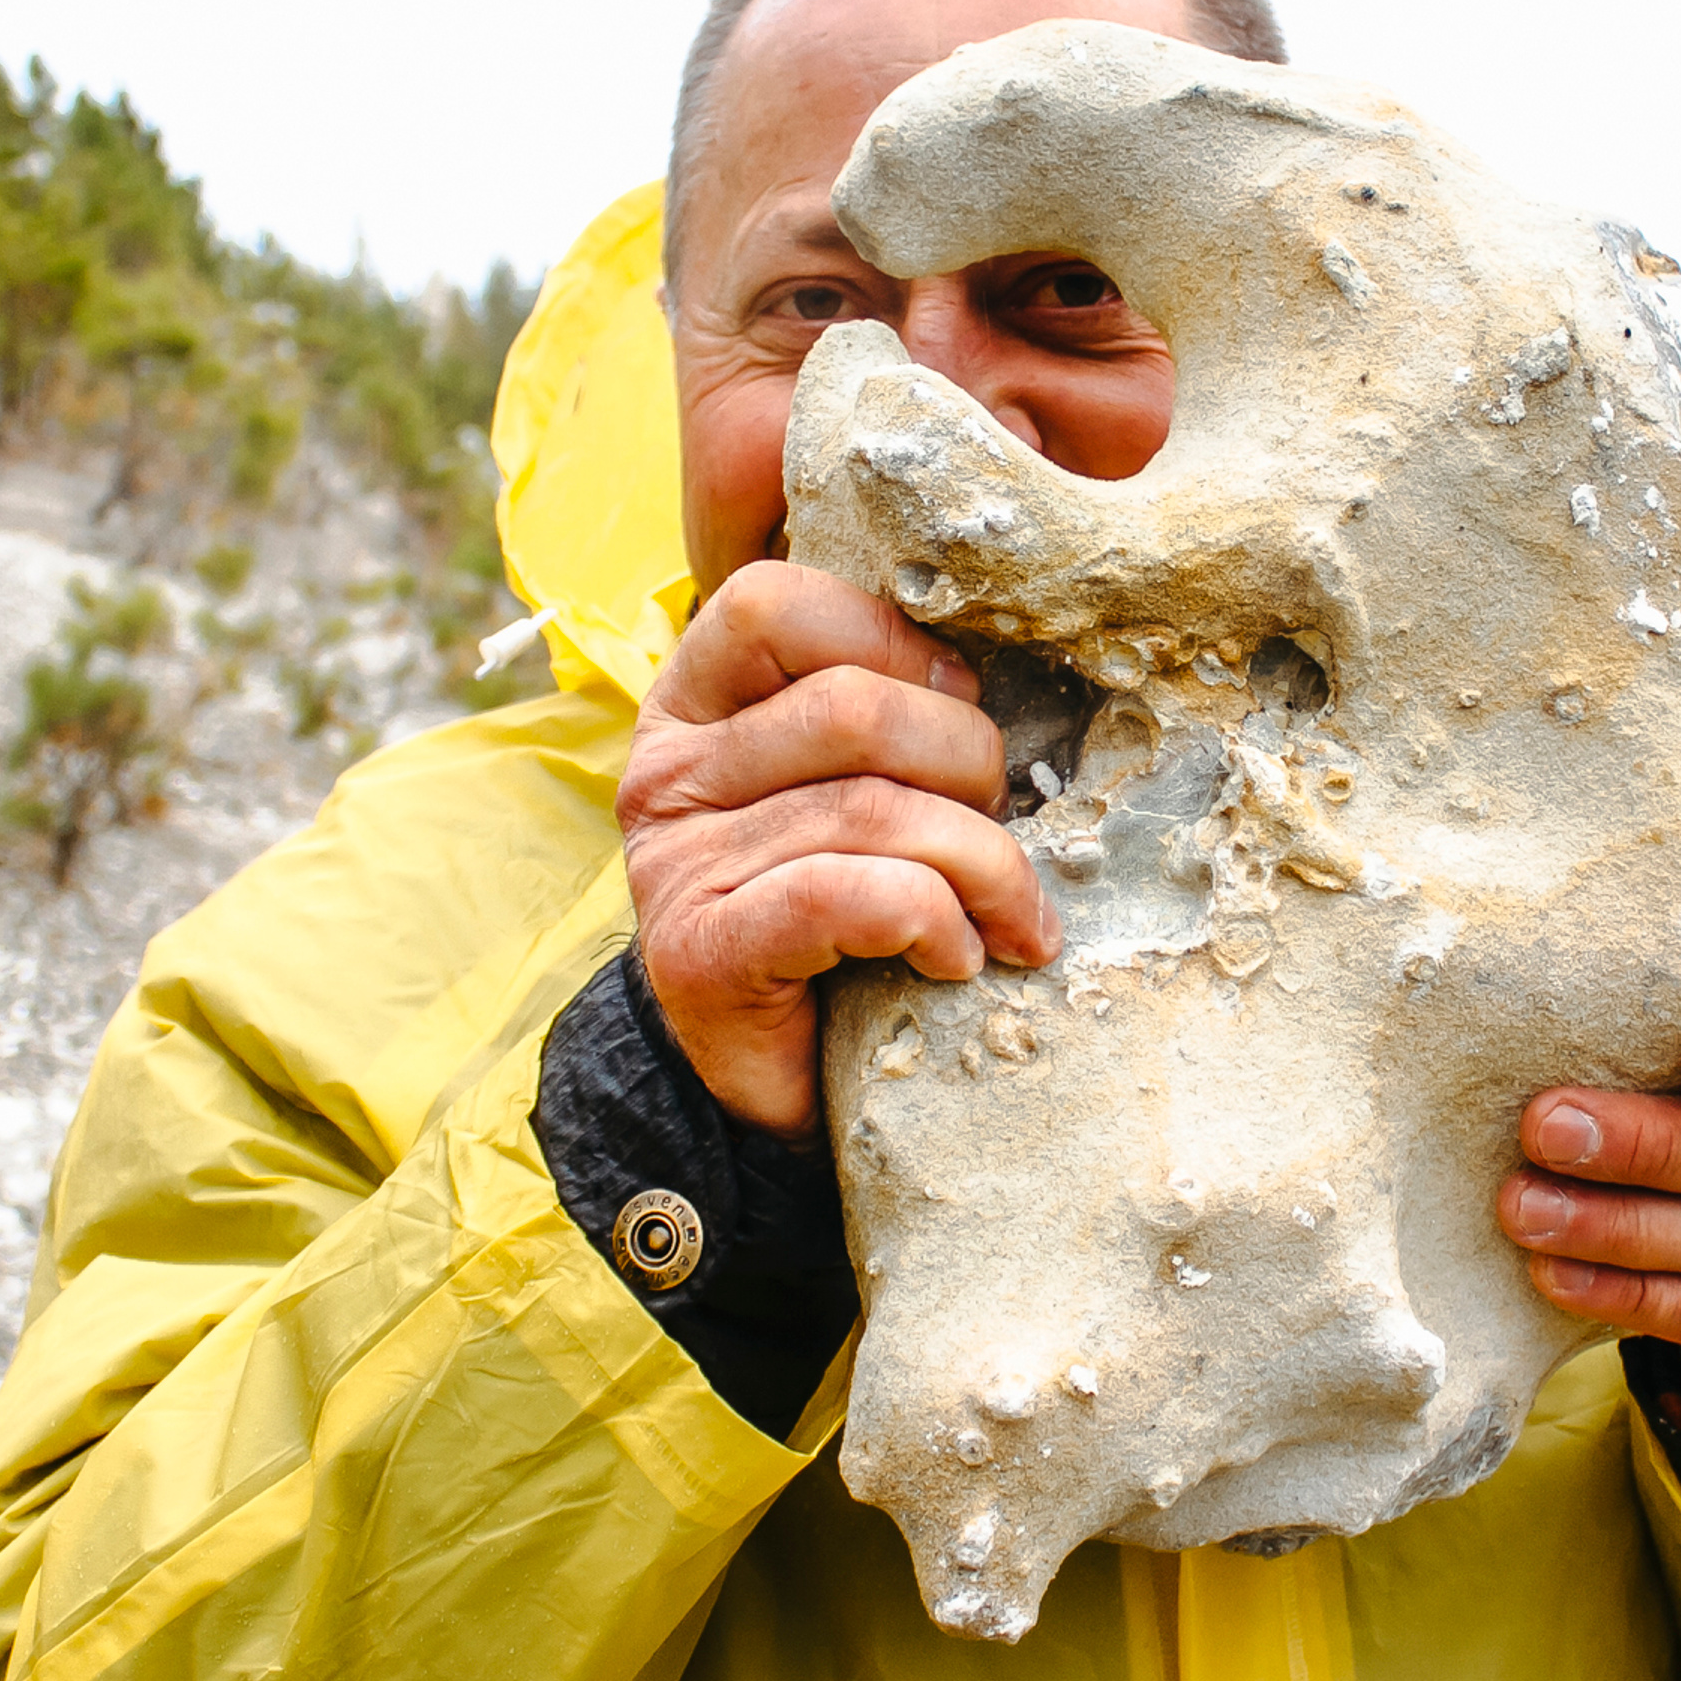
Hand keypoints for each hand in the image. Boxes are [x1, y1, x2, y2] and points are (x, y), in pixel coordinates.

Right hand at [616, 561, 1060, 1135]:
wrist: (767, 1078)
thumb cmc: (833, 914)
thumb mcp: (848, 785)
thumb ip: (884, 716)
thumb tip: (1004, 668)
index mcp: (695, 705)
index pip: (773, 602)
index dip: (891, 638)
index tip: (960, 698)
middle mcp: (668, 774)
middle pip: (850, 707)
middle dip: (966, 759)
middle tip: (1002, 821)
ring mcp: (677, 865)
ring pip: (869, 810)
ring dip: (981, 863)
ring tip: (1012, 913)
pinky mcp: (704, 953)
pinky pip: (848, 896)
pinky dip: (931, 919)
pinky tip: (959, 956)